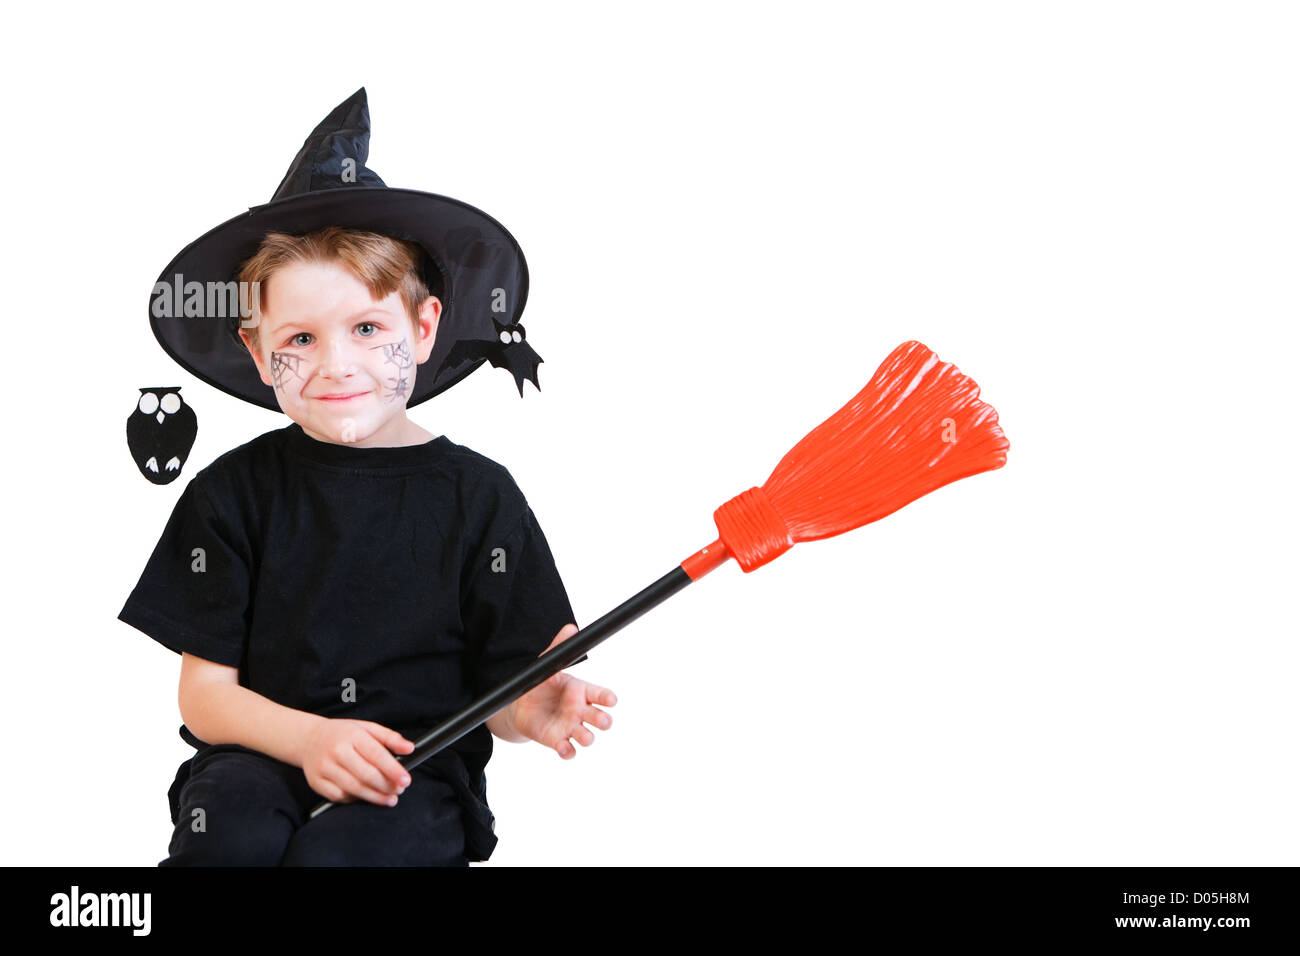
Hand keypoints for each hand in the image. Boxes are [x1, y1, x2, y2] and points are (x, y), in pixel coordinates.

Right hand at [300, 718, 414, 805]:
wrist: (309, 739)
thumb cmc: (343, 734)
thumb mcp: (367, 728)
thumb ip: (390, 738)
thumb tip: (410, 749)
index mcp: (352, 735)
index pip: (376, 755)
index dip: (393, 770)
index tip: (406, 780)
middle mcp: (336, 751)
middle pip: (366, 775)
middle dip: (386, 786)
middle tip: (399, 791)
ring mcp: (324, 768)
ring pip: (354, 789)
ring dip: (375, 797)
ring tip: (389, 798)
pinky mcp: (317, 783)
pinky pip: (340, 797)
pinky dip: (356, 799)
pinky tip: (367, 797)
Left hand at [511, 624, 617, 758]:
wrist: (521, 707)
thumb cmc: (541, 684)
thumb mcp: (547, 665)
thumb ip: (559, 648)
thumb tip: (570, 628)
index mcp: (581, 691)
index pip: (600, 695)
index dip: (607, 697)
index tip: (611, 699)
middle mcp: (580, 711)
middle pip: (600, 718)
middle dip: (603, 720)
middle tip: (602, 720)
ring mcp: (570, 728)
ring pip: (587, 736)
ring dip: (588, 737)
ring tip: (584, 737)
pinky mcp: (558, 741)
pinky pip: (569, 750)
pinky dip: (568, 751)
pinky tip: (563, 747)